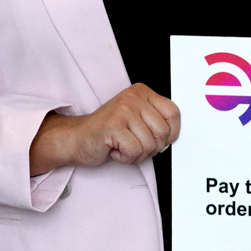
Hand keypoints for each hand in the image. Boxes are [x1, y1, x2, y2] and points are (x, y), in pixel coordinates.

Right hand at [28, 84, 179, 174]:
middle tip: (135, 146)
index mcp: (142, 92)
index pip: (173, 113)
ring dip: (138, 155)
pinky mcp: (113, 126)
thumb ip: (156, 121)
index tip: (159, 140)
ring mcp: (123, 110)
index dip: (171, 133)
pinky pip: (135, 151)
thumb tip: (173, 137)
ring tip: (123, 147)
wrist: (77, 139)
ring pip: (150, 144)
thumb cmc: (109, 132)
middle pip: (163, 132)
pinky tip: (115, 150)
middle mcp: (133, 97)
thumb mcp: (137, 119)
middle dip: (151, 148)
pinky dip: (127, 158)